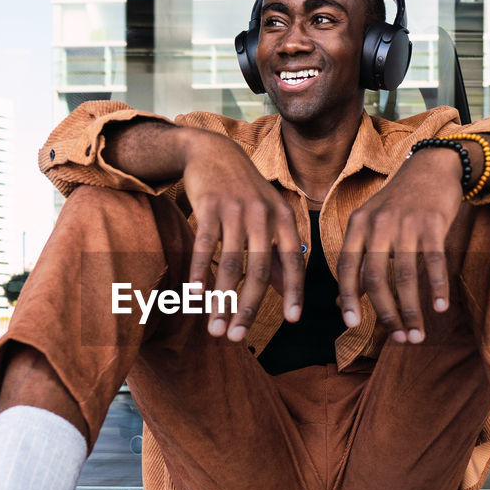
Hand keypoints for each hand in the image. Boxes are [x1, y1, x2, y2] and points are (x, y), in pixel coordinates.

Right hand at [179, 129, 304, 340]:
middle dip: (248, 308)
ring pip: (231, 263)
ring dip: (221, 300)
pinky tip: (195, 296)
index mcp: (284, 218)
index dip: (293, 291)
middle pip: (259, 270)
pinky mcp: (210, 206)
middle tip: (236, 337)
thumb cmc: (246, 192)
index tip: (291, 320)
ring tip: (213, 328)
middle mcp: (264, 214)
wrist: (214, 152)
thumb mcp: (269, 216)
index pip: (293, 261)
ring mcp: (236, 210)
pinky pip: (205, 245)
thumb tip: (289, 290)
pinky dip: (201, 272)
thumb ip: (279, 252)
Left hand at [336, 148, 464, 343]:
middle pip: (376, 277)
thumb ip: (358, 259)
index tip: (351, 324)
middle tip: (397, 338)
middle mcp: (378, 224)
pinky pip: (434, 261)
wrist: (431, 167)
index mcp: (358, 225)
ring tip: (417, 334)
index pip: (347, 267)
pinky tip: (440, 308)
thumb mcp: (372, 224)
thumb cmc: (399, 202)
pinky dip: (437, 287)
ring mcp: (405, 223)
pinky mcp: (432, 222)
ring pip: (405, 275)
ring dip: (412, 310)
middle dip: (385, 312)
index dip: (348, 297)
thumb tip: (341, 300)